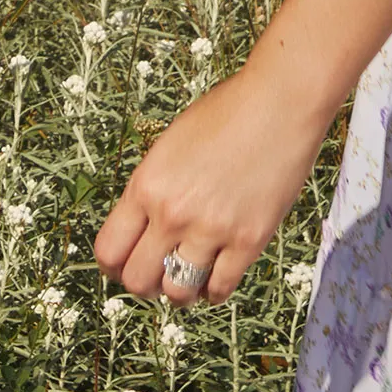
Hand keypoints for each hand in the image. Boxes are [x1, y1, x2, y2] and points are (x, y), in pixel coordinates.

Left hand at [93, 65, 331, 306]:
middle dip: (146, 282)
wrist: (283, 99)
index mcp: (147, 185)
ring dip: (180, 290)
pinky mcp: (249, 239)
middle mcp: (173, 213)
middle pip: (138, 280)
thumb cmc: (230, 111)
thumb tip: (145, 228)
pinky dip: (215, 290)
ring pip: (177, 292)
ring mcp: (212, 228)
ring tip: (191, 276)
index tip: (126, 265)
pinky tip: (219, 274)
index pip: (108, 252)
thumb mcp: (171, 144)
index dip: (114, 266)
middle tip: (160, 272)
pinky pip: (221, 288)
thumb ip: (153, 188)